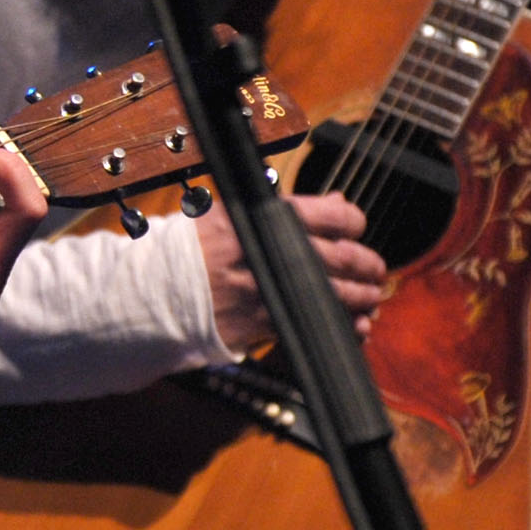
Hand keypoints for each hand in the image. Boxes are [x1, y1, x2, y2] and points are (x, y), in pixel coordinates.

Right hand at [196, 191, 386, 351]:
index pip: (328, 215)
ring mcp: (266, 288)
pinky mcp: (262, 321)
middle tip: (374, 268)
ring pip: (335, 293)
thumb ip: (285, 211)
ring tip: (369, 297)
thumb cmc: (191, 250)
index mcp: (259, 218)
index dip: (352, 221)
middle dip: (366, 264)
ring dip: (361, 296)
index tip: (356, 228)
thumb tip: (336, 204)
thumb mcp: (231, 215)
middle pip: (340, 257)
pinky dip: (342, 325)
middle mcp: (266, 252)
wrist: (156, 290)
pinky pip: (314, 323)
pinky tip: (354, 324)